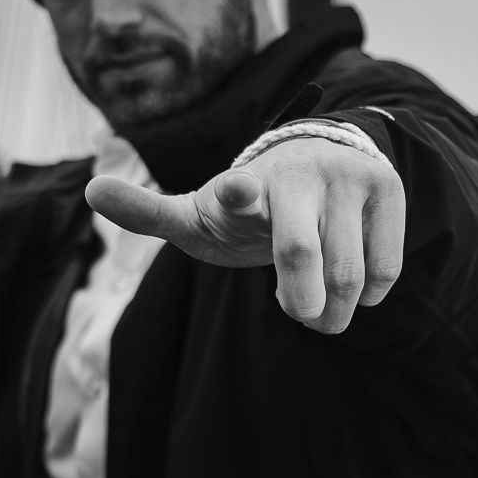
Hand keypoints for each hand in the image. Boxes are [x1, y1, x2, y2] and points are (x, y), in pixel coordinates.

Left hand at [84, 137, 404, 333]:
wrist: (314, 161)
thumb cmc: (245, 206)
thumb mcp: (196, 212)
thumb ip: (147, 212)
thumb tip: (91, 189)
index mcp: (240, 185)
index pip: (237, 189)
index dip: (238, 193)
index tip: (239, 191)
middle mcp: (295, 173)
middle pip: (301, 257)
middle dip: (300, 305)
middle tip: (299, 316)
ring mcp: (344, 176)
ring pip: (348, 273)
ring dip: (335, 309)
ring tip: (322, 308)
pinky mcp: (386, 187)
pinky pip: (384, 266)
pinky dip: (369, 293)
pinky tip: (353, 282)